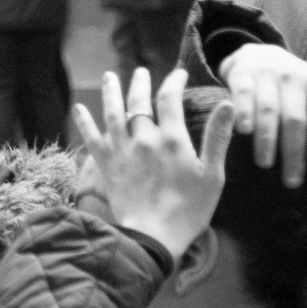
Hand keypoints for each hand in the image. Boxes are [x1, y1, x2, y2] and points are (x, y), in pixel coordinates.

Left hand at [74, 68, 232, 259]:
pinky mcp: (106, 164)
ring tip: (109, 76)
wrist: (153, 236)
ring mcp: (122, 150)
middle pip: (139, 101)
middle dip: (140, 83)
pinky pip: (92, 137)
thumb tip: (227, 104)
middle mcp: (144, 138)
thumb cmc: (189, 209)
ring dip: (111, 92)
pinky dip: (84, 121)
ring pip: (113, 112)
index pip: (170, 99)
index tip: (178, 74)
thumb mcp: (213, 175)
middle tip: (141, 71)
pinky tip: (78, 108)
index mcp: (172, 139)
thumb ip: (217, 138)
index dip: (174, 82)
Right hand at [216, 43, 306, 187]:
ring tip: (266, 166)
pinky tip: (242, 132)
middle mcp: (294, 77)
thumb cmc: (302, 80)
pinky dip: (242, 113)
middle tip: (294, 182)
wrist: (259, 55)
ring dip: (267, 140)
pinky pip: (242, 96)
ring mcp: (267, 76)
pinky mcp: (241, 77)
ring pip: (268, 110)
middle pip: (296, 117)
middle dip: (295, 150)